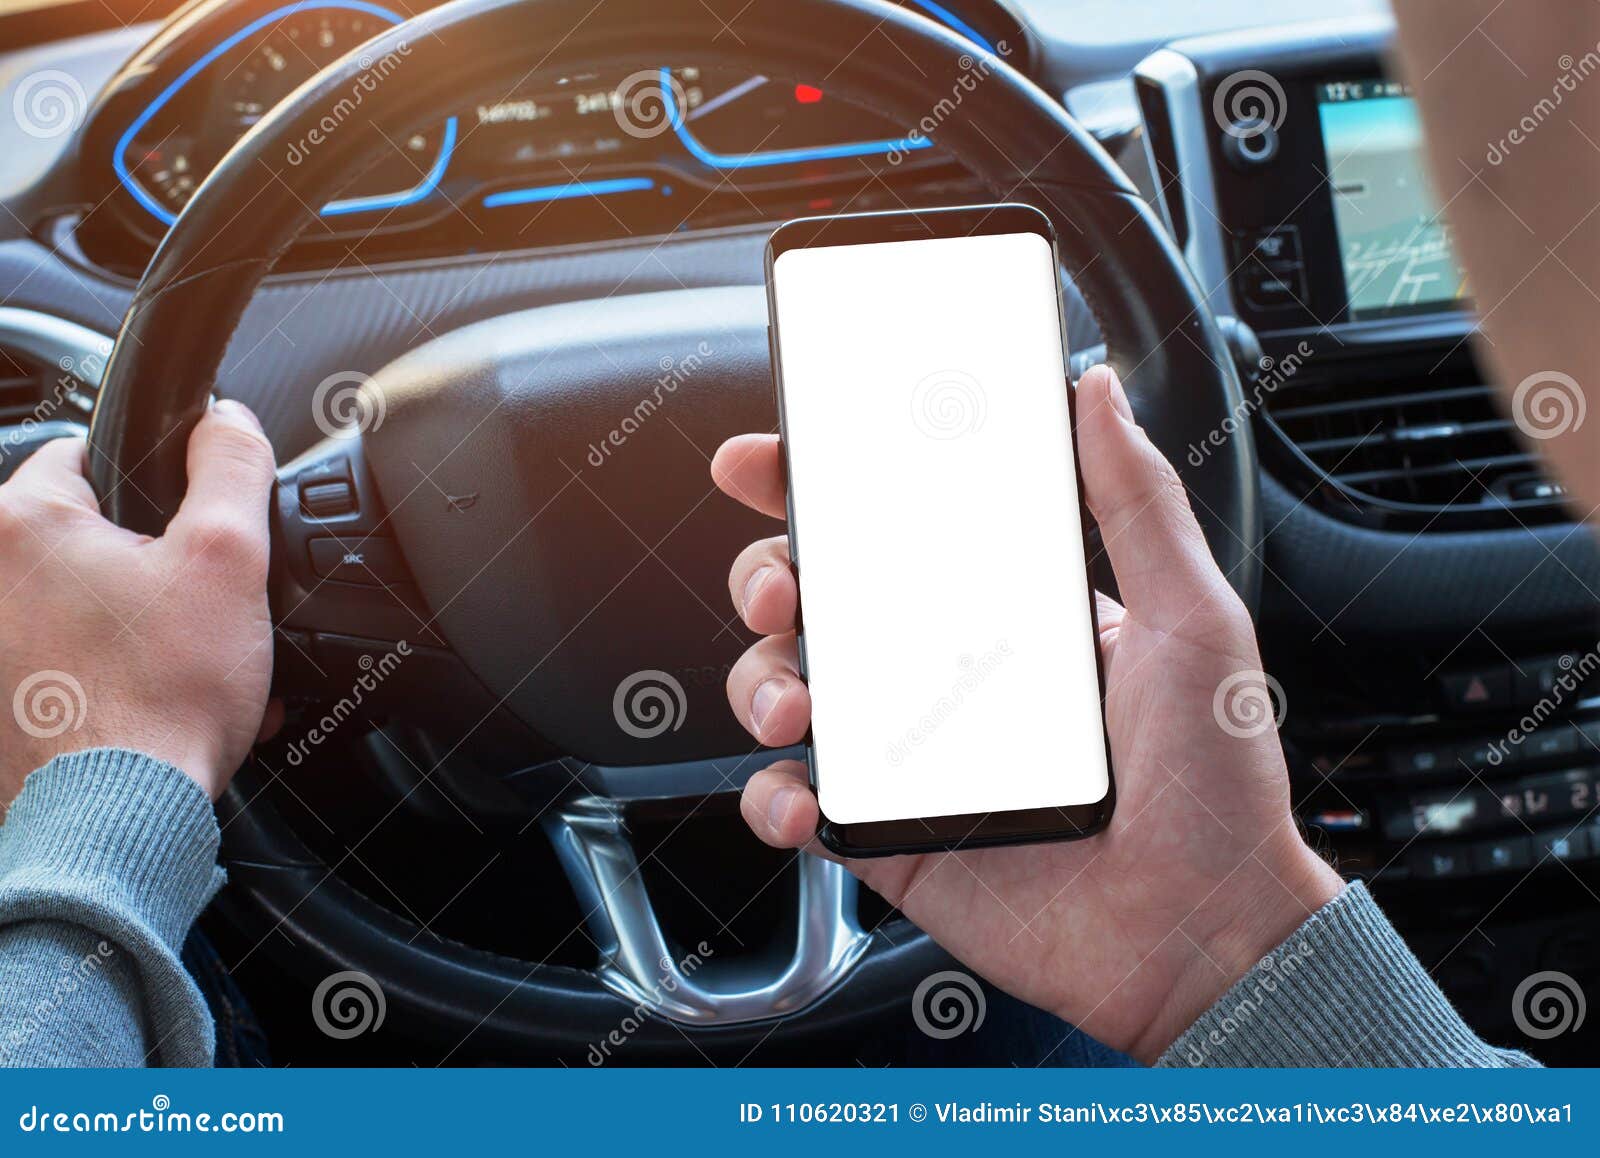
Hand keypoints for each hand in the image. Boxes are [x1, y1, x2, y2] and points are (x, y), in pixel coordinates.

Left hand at [0, 401, 278, 807]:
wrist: (118, 820)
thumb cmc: (160, 699)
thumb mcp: (229, 560)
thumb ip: (232, 468)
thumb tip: (228, 419)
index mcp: (23, 525)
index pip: (87, 453)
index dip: (158, 487)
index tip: (191, 533)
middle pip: (86, 537)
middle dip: (150, 569)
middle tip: (198, 614)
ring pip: (78, 605)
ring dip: (136, 627)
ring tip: (187, 669)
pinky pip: (62, 664)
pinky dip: (108, 676)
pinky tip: (157, 706)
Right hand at [710, 364, 1341, 1063]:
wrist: (1202, 936)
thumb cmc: (1216, 784)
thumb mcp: (1192, 619)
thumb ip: (1137, 502)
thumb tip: (1101, 391)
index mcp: (1006, 611)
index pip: (895, 528)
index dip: (819, 488)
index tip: (769, 460)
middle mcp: (945, 673)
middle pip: (818, 598)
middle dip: (768, 575)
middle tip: (782, 586)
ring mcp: (910, 754)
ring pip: (787, 687)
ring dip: (759, 679)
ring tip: (791, 704)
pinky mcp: (887, 832)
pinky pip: (797, 799)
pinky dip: (773, 794)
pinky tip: (802, 795)